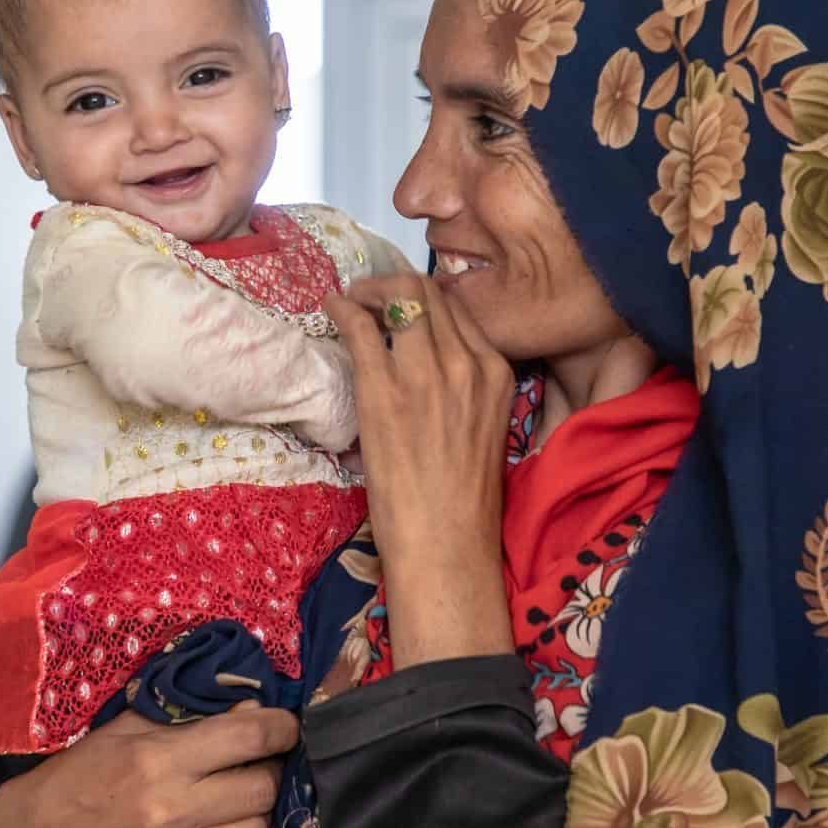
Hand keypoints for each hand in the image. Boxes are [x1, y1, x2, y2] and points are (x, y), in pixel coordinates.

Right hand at [0, 704, 298, 827]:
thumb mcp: (129, 727)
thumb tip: (253, 708)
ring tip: (237, 805)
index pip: (250, 738)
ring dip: (256, 816)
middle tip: (254, 766)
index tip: (284, 727)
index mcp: (158, 759)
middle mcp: (167, 810)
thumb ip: (189, 716)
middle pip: (261, 789)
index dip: (281, 728)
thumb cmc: (85, 771)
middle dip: (267, 771)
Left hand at [324, 273, 516, 664]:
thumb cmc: (463, 499)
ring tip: (350, 301)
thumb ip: (466, 387)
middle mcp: (465, 362)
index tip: (399, 305)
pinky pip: (360, 327)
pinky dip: (342, 309)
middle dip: (393, 285)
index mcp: (496, 372)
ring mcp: (424, 372)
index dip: (423, 298)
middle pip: (427, 291)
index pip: (457, 309)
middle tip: (369, 296)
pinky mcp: (382, 388)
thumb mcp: (483, 427)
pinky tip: (332, 308)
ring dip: (368, 291)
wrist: (447, 543)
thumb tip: (431, 363)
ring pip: (397, 297)